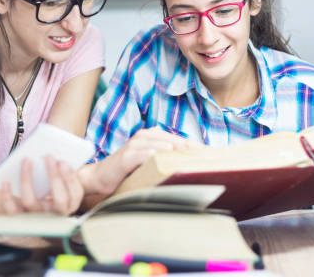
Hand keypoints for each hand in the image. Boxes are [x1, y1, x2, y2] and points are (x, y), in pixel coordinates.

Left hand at [1, 156, 83, 214]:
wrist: (38, 209)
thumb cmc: (53, 187)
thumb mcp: (63, 182)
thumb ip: (62, 171)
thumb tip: (52, 156)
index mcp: (71, 204)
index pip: (76, 193)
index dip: (70, 178)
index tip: (63, 161)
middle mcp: (56, 214)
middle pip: (59, 199)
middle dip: (55, 177)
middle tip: (49, 156)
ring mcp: (38, 218)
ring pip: (31, 202)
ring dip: (28, 180)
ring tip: (27, 160)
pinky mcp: (20, 219)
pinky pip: (12, 210)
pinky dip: (7, 196)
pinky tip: (6, 181)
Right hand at [81, 126, 202, 195]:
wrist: (98, 177)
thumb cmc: (127, 172)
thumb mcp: (150, 165)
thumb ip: (166, 160)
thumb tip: (191, 166)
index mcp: (154, 136)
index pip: (181, 140)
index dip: (198, 148)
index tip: (214, 156)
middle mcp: (146, 136)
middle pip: (176, 141)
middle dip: (192, 151)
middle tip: (209, 160)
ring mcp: (136, 144)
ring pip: (163, 146)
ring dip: (178, 153)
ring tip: (193, 161)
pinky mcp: (126, 156)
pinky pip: (144, 155)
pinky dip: (154, 157)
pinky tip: (164, 161)